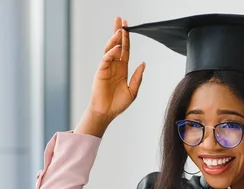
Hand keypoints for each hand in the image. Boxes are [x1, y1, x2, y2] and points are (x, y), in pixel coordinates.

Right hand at [85, 16, 145, 131]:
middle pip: (117, 45)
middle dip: (118, 32)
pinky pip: (106, 59)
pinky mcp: (100, 72)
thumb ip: (137, 77)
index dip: (126, 38)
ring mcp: (106, 68)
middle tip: (120, 20)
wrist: (107, 113)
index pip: (125, 50)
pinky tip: (117, 48)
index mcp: (122, 69)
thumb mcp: (132, 91)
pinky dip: (111, 52)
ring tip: (119, 30)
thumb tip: (143, 63)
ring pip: (110, 49)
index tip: (127, 26)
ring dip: (114, 39)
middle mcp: (114, 66)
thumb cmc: (118, 104)